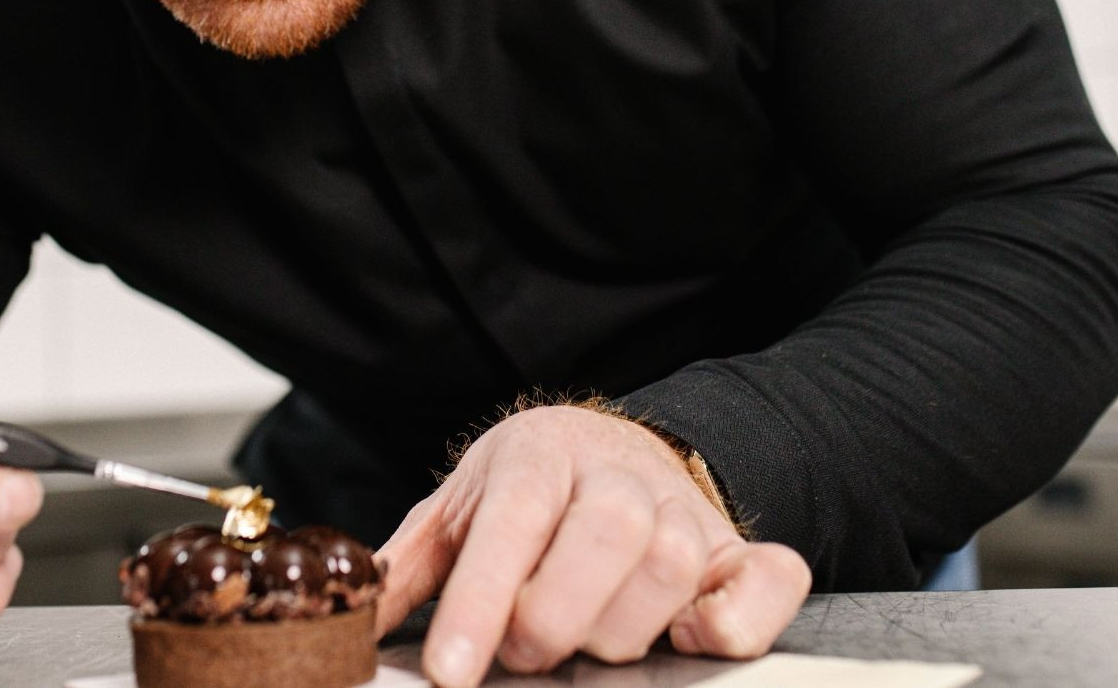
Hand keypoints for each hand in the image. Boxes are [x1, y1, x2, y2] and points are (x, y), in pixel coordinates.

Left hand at [374, 404, 810, 686]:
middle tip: (526, 651)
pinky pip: (769, 580)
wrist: (610, 451)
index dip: (483, 599)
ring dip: (623, 625)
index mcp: (539, 455)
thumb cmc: (526, 494)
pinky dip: (737, 619)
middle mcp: (618, 472)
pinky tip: (689, 638)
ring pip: (675, 561)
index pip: (514, 520)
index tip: (453, 673)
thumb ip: (410, 568)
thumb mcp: (458, 512)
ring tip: (587, 641)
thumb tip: (349, 622)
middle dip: (555, 615)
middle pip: (607, 533)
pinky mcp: (741, 551)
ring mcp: (685, 510)